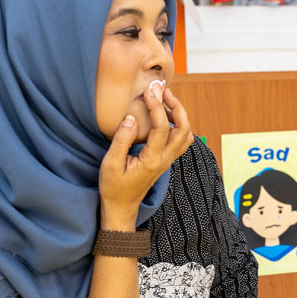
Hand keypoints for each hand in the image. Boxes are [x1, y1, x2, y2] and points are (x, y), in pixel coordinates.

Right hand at [99, 84, 191, 225]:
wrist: (121, 207)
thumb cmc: (113, 187)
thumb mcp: (110, 163)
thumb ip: (121, 140)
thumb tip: (131, 118)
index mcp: (152, 160)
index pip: (162, 127)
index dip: (156, 106)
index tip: (148, 92)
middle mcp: (165, 160)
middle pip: (183, 129)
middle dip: (176, 106)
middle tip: (163, 90)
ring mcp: (167, 161)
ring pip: (185, 134)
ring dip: (179, 115)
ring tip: (165, 99)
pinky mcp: (165, 161)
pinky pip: (181, 140)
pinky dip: (178, 124)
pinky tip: (165, 116)